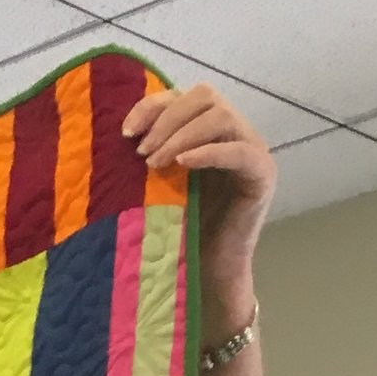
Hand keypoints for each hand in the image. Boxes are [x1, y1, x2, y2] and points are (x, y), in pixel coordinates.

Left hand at [126, 81, 275, 334]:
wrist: (202, 279)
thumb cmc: (173, 236)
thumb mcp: (153, 188)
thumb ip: (146, 156)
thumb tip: (113, 134)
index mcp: (206, 132)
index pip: (184, 97)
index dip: (153, 106)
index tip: (124, 132)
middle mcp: (233, 134)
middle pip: (205, 96)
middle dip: (167, 119)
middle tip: (141, 153)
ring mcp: (251, 151)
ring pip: (221, 116)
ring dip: (182, 134)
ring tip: (154, 163)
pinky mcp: (262, 175)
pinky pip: (238, 151)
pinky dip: (208, 152)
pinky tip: (182, 164)